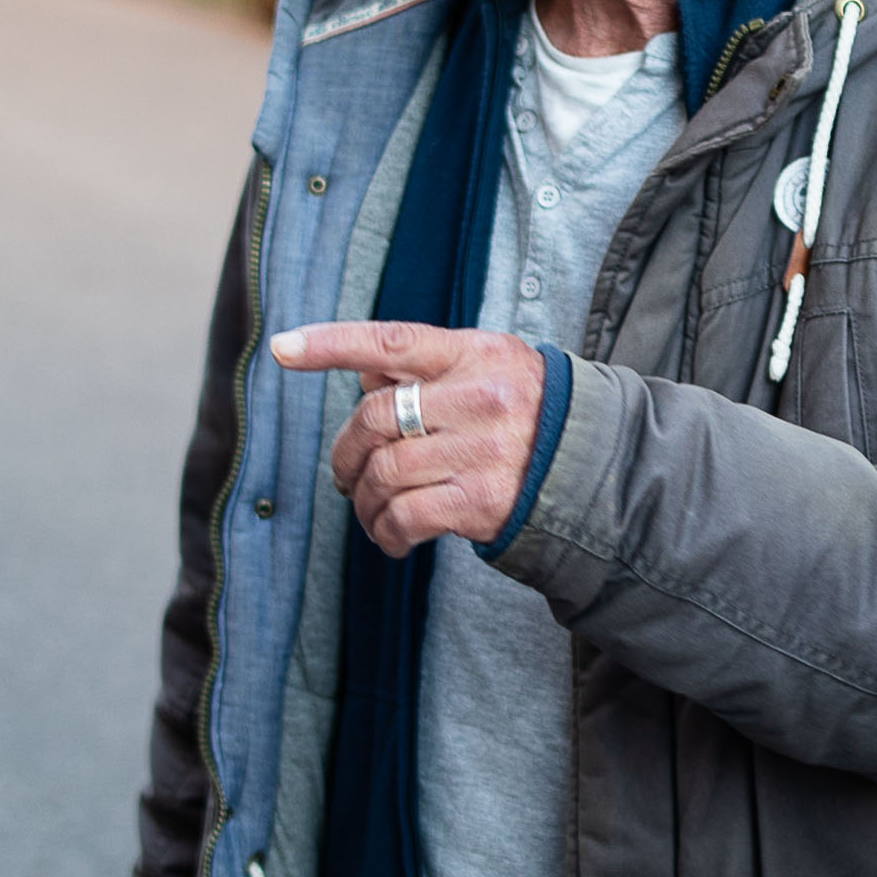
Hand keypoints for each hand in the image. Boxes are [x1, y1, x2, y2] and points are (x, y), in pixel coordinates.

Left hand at [278, 320, 549, 558]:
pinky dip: (385, 531)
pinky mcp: (482, 501)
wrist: (593, 466)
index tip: (282, 349)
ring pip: (383, 473)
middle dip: (345, 451)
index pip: (391, 341)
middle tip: (345, 472)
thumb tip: (362, 373)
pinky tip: (390, 535)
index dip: (332, 343)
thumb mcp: (487, 367)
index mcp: (473, 354)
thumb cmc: (525, 412)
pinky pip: (406, 517)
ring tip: (367, 507)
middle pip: (375, 418)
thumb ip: (426, 366)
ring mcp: (481, 451)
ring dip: (361, 498)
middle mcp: (478, 397)